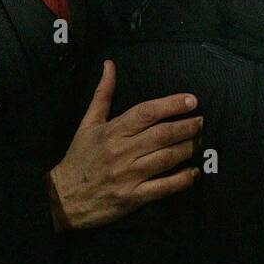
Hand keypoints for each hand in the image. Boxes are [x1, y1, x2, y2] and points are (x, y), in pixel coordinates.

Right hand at [49, 60, 201, 228]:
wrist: (63, 198)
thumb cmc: (79, 157)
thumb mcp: (87, 123)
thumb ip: (103, 94)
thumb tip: (109, 64)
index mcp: (111, 131)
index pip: (146, 112)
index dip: (171, 104)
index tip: (192, 100)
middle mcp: (121, 151)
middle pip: (162, 134)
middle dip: (187, 126)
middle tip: (200, 121)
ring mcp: (128, 176)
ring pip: (166, 158)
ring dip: (188, 149)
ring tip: (199, 142)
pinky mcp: (133, 198)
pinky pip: (163, 187)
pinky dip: (182, 179)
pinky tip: (193, 173)